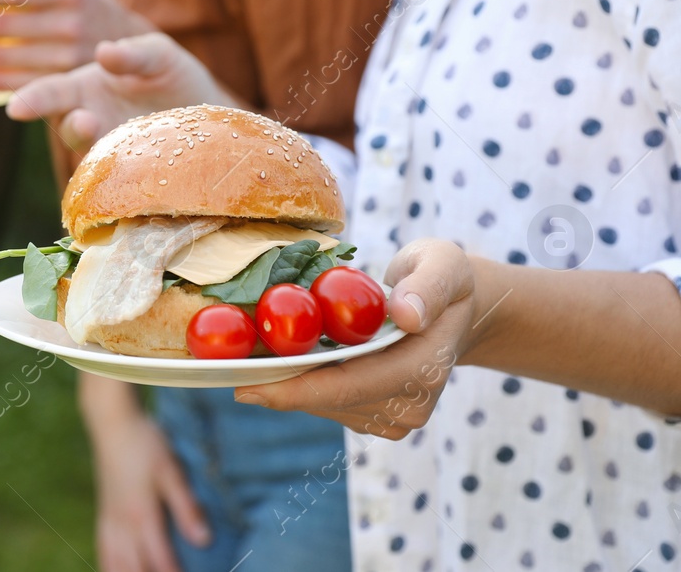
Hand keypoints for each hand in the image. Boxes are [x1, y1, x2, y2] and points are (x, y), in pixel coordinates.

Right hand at [4, 33, 230, 158]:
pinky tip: (134, 170)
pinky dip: (119, 176)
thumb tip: (103, 52)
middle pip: (65, 126)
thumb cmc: (174, 76)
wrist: (209, 114)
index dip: (31, 99)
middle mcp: (90, 119)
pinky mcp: (130, 172)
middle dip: (70, 125)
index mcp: (86, 87)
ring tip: (113, 136)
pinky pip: (115, 179)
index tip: (15, 108)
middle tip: (84, 120)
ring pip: (90, 154)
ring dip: (100, 148)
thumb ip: (134, 53)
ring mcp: (109, 149)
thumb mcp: (160, 54)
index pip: (50, 92)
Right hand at [89, 403, 209, 571]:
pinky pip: (102, 551)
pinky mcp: (103, 514)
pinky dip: (109, 568)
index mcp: (142, 515)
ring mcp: (109, 520)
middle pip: (135, 568)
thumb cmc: (146, 443)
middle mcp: (122, 523)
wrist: (112, 423)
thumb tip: (205, 540)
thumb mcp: (171, 471)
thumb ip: (186, 507)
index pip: (161, 560)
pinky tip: (117, 571)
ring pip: (114, 564)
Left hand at [233, 239, 477, 438]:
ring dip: (286, 383)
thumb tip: (407, 315)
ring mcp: (397, 415)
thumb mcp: (443, 264)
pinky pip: (330, 402)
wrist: (456, 309)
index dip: (297, 389)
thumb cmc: (443, 277)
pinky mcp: (380, 415)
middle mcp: (412, 403)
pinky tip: (281, 359)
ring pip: (326, 405)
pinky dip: (301, 383)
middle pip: (330, 401)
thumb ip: (427, 286)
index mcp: (424, 368)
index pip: (352, 386)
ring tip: (248, 354)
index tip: (248, 387)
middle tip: (224, 366)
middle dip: (277, 385)